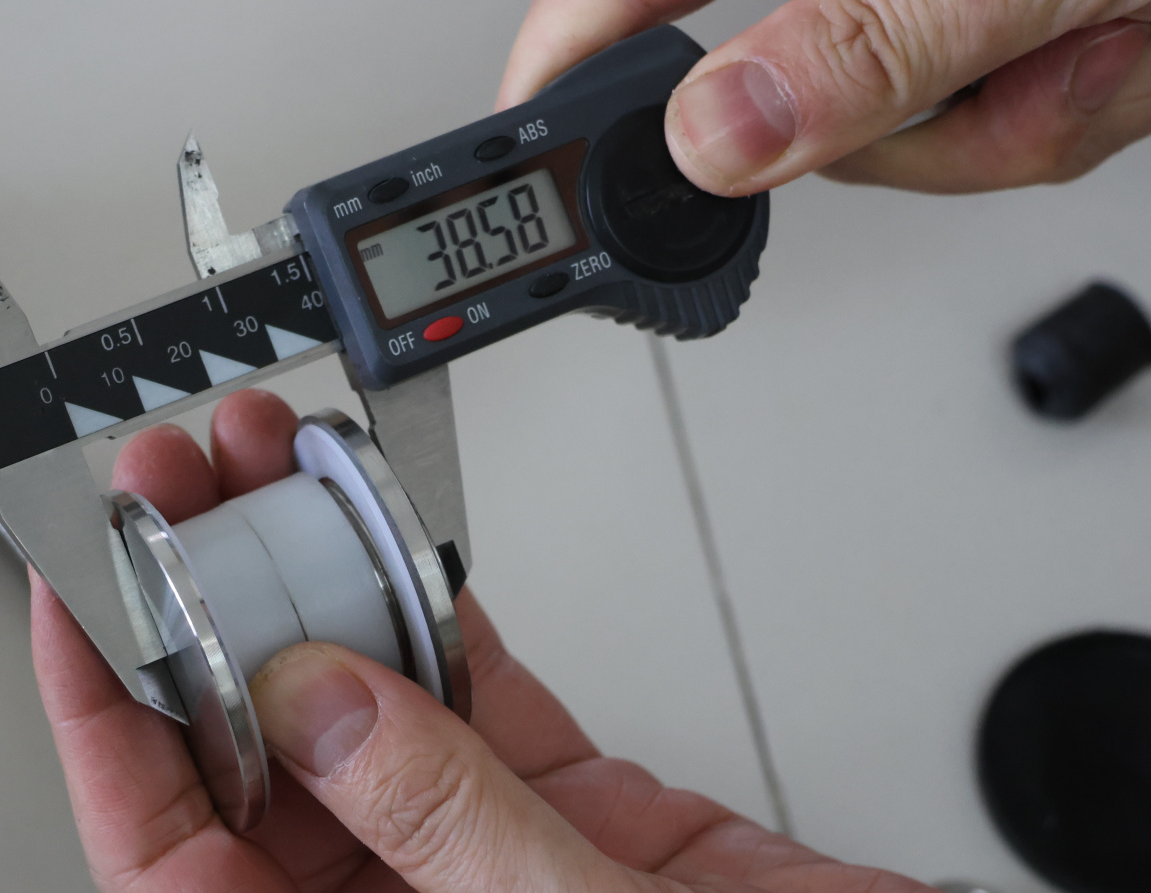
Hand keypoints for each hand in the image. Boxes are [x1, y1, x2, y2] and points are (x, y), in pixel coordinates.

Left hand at [31, 389, 1146, 892]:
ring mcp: (484, 867)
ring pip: (355, 707)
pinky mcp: (569, 813)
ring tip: (260, 477)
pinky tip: (380, 533)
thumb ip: (447, 829)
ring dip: (306, 588)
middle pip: (252, 760)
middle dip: (205, 615)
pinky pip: (466, 690)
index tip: (79, 606)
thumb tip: (312, 700)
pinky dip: (425, 603)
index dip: (108, 725)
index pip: (171, 862)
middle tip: (172, 497)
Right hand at [498, 0, 1150, 193]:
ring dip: (1026, 115)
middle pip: (785, 92)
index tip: (532, 130)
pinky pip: (989, 129)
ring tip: (1116, 27)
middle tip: (1019, 70)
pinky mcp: (997, 28)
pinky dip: (1074, 107)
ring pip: (904, 134)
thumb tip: (718, 133)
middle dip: (914, 121)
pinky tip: (1129, 38)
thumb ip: (874, 38)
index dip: (573, 56)